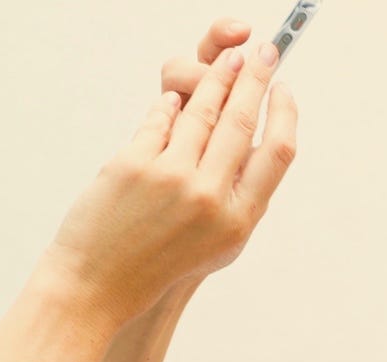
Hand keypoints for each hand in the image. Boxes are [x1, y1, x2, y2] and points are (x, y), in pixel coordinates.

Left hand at [40, 35, 295, 330]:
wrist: (102, 283)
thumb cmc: (164, 262)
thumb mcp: (219, 243)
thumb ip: (241, 196)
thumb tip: (258, 139)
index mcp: (238, 219)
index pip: (277, 152)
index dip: (284, 114)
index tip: (284, 90)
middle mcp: (208, 198)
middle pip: (241, 121)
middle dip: (255, 78)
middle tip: (264, 54)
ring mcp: (169, 179)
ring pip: (201, 110)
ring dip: (216, 78)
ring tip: (228, 59)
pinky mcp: (132, 165)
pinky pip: (159, 118)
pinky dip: (168, 105)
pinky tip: (174, 97)